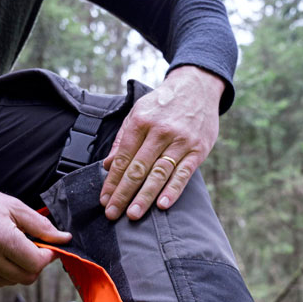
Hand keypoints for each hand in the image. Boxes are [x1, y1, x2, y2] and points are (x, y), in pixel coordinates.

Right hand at [0, 182, 71, 286]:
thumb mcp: (13, 206)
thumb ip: (41, 226)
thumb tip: (63, 239)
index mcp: (2, 240)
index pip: (37, 263)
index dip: (48, 256)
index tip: (48, 247)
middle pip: (27, 277)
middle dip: (35, 264)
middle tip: (32, 248)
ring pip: (12, 282)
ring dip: (19, 269)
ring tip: (12, 249)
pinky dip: (3, 273)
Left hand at [101, 65, 224, 219]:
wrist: (197, 86)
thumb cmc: (163, 104)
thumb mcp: (137, 113)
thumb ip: (122, 139)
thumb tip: (108, 166)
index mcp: (141, 122)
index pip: (123, 158)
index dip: (112, 181)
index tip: (104, 200)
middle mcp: (160, 132)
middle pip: (138, 169)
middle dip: (123, 194)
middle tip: (112, 213)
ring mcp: (180, 141)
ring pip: (159, 174)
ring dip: (145, 196)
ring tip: (133, 214)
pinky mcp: (197, 150)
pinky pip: (183, 173)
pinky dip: (173, 190)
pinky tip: (163, 205)